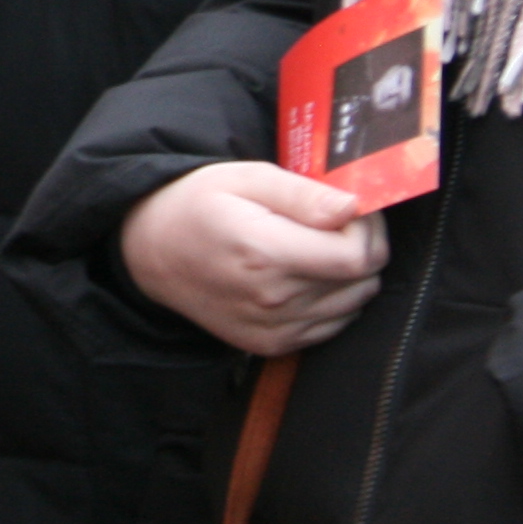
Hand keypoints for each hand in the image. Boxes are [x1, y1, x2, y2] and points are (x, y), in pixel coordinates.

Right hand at [119, 162, 393, 356]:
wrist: (153, 252)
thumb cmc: (198, 204)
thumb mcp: (245, 178)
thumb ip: (302, 194)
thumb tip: (352, 207)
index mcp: (266, 254)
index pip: (356, 257)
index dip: (369, 229)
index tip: (354, 208)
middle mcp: (272, 299)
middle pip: (362, 283)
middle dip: (365, 247)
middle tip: (341, 221)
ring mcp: (272, 329)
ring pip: (353, 306)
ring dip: (352, 275)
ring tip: (322, 244)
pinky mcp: (271, 344)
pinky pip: (331, 327)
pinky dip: (334, 300)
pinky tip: (309, 272)